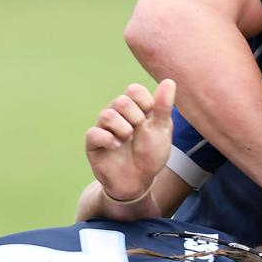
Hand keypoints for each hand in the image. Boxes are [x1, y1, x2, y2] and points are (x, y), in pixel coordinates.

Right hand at [85, 80, 175, 201]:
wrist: (139, 181)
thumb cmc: (150, 154)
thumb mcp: (162, 130)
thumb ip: (164, 107)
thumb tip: (169, 81)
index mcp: (133, 108)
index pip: (134, 89)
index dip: (145, 102)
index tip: (150, 119)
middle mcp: (116, 114)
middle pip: (121, 101)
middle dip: (135, 118)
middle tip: (138, 132)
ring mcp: (103, 128)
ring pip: (107, 115)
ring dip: (123, 129)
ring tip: (128, 140)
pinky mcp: (93, 143)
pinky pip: (93, 133)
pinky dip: (108, 139)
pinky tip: (117, 146)